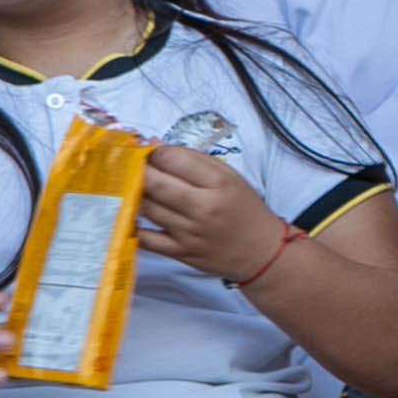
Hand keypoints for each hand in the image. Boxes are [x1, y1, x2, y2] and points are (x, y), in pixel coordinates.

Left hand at [132, 142, 290, 284]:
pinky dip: (136, 225)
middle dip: (140, 171)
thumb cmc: (244, 210)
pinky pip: (145, 237)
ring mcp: (190, 232)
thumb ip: (193, 159)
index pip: (171, 158)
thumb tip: (155, 146)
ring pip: (146, 207)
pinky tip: (138, 215)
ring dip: (138, 195)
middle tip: (138, 168)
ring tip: (143, 190)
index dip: (155, 152)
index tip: (153, 154)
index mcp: (219, 182)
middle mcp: (203, 207)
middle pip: (154, 182)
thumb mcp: (230, 176)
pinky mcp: (181, 252)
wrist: (261, 251)